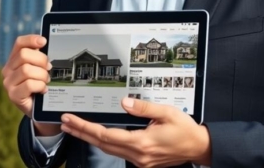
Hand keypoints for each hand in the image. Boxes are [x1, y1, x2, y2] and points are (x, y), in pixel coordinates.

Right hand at [1, 34, 60, 135]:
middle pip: (24, 55)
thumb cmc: (40, 85)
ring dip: (42, 75)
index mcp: (14, 60)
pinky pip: (28, 84)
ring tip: (46, 81)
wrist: (39, 109)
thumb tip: (46, 43)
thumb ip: (40, 57)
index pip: (19, 43)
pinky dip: (40, 86)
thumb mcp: (39, 68)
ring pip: (26, 70)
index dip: (32, 39)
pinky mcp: (13, 95)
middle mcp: (8, 70)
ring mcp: (8, 83)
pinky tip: (43, 90)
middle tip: (48, 68)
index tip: (44, 41)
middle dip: (41, 60)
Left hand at [60, 97, 211, 167]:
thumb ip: (143, 107)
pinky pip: (118, 151)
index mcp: (142, 142)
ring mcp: (140, 160)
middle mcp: (138, 154)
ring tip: (76, 128)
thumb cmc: (185, 130)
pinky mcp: (143, 161)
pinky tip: (98, 136)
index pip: (105, 135)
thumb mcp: (167, 112)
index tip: (71, 120)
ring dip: (90, 138)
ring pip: (108, 150)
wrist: (198, 148)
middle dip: (81, 133)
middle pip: (102, 144)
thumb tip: (124, 102)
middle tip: (65, 123)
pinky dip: (104, 143)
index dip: (85, 127)